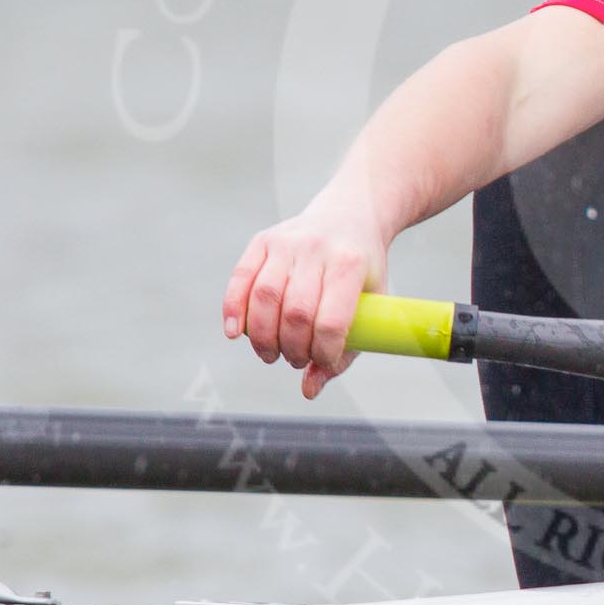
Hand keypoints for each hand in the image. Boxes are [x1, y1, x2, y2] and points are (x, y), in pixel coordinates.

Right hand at [222, 194, 388, 399]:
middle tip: (293, 360)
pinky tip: (235, 333)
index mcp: (349, 265)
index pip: (331, 321)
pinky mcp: (263, 240)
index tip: (321, 362)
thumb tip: (308, 390)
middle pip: (294, 313)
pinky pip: (240, 278)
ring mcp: (287, 242)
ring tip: (271, 354)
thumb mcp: (371, 303)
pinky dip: (232, 309)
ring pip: (264, 298)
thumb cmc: (361, 270)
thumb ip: (345, 350)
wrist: (352, 214)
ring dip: (262, 338)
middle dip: (291, 349)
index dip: (323, 352)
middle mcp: (316, 249)